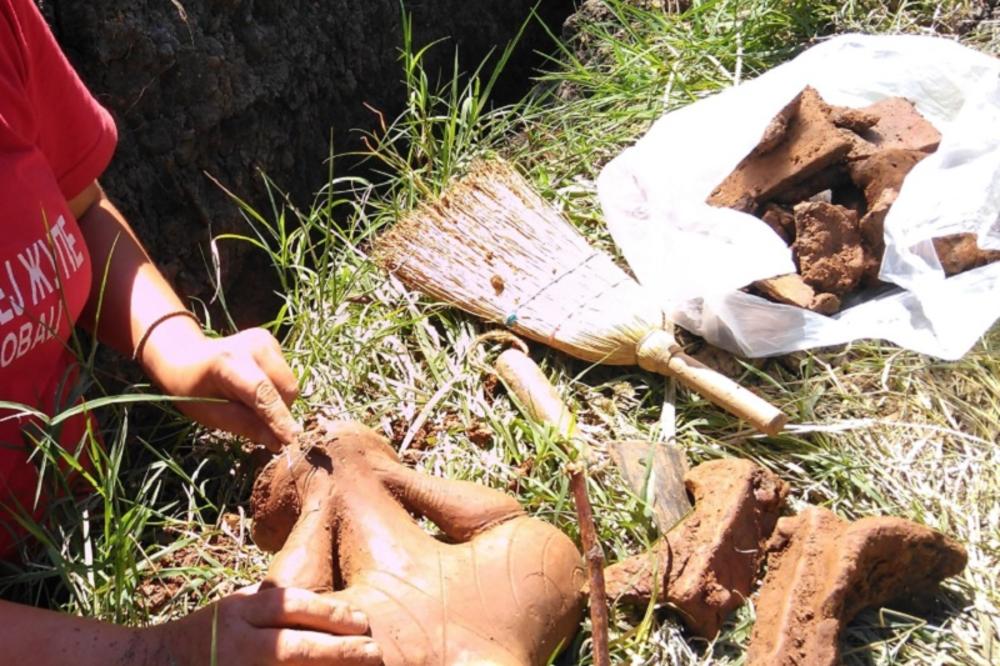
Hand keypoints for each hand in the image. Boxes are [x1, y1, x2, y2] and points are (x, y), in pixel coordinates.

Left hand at [140, 318, 301, 450]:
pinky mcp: (271, 342)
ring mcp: (264, 340)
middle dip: (280, 412)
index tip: (291, 440)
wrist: (185, 355)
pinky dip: (276, 389)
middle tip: (258, 423)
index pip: (262, 392)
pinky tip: (254, 387)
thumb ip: (244, 425)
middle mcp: (253, 345)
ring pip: (290, 384)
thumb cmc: (192, 389)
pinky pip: (286, 376)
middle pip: (285, 388)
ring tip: (251, 402)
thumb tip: (277, 443)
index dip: (278, 418)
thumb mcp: (210, 413)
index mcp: (228, 362)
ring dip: (279, 402)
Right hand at [146, 586, 381, 664]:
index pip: (291, 607)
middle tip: (374, 653)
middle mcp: (236, 645)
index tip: (361, 622)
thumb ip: (270, 602)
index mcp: (238, 612)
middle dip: (338, 651)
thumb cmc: (202, 636)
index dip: (331, 612)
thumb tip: (327, 606)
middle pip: (294, 647)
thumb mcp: (232, 607)